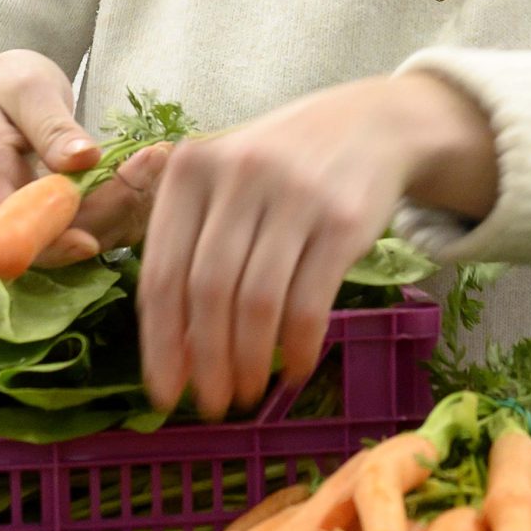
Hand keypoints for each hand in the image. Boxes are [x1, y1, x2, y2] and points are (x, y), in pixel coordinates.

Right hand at [0, 51, 168, 265]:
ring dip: (133, 202)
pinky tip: (157, 165)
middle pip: (62, 237)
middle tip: (154, 157)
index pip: (10, 233)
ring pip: (93, 234)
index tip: (87, 241)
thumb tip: (84, 160)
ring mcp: (43, 221)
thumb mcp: (24, 89)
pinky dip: (137, 199)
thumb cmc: (5, 89)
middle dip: (113, 205)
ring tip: (161, 155)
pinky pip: (109, 223)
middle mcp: (10, 214)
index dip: (47, 247)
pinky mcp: (72, 219)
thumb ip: (50, 125)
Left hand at [136, 72, 495, 418]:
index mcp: (190, 170)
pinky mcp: (341, 220)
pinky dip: (298, 346)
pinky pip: (309, 301)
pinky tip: (296, 368)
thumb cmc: (280, 168)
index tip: (164, 394)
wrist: (369, 124)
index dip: (160, 344)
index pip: (162, 273)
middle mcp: (237, 175)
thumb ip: (193, 245)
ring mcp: (292, 195)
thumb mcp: (225, 181)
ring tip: (248, 392)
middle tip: (212, 405)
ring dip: (249, 362)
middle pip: (207, 292)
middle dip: (205, 362)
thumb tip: (176, 350)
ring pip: (256, 302)